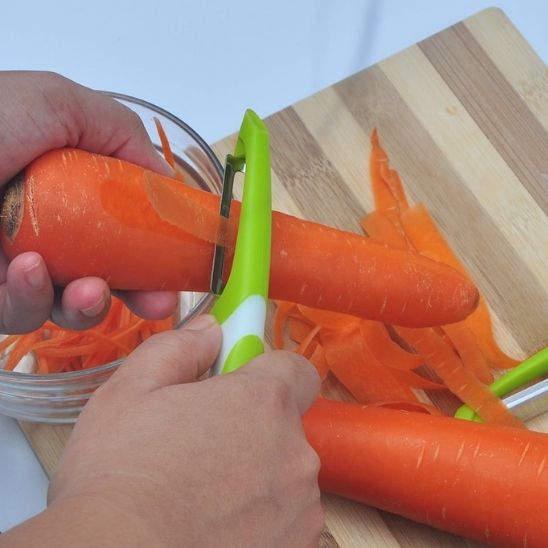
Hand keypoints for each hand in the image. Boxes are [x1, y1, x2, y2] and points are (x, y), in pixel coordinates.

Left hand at [0, 71, 176, 332]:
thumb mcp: (60, 103)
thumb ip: (121, 134)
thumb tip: (165, 180)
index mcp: (68, 190)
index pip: (123, 228)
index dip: (155, 249)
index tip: (180, 265)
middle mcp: (47, 228)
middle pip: (105, 272)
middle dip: (137, 293)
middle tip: (158, 302)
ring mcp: (15, 265)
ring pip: (68, 304)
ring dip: (89, 303)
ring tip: (91, 289)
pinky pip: (22, 313)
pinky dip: (32, 297)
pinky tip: (29, 271)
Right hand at [33, 315, 321, 546]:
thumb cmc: (119, 477)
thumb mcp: (132, 389)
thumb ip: (181, 347)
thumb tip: (213, 331)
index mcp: (262, 402)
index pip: (295, 368)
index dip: (266, 369)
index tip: (237, 380)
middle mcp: (294, 452)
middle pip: (283, 422)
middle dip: (250, 424)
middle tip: (200, 441)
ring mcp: (299, 507)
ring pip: (283, 471)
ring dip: (254, 472)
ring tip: (200, 489)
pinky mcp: (294, 547)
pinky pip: (284, 516)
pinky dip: (258, 516)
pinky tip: (214, 523)